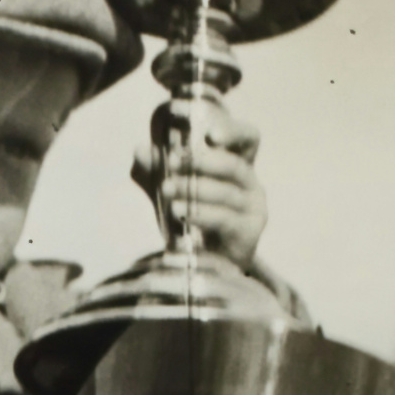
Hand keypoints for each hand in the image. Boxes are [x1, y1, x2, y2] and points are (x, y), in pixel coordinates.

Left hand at [131, 113, 265, 270]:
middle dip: (202, 162)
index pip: (247, 137)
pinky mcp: (249, 231)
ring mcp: (254, 207)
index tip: (208, 134)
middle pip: (234, 165)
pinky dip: (200, 214)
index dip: (232, 131)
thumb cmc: (191, 218)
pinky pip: (225, 218)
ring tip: (166, 190)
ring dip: (194, 189)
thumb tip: (140, 151)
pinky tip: (178, 212)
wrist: (207, 263)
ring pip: (226, 193)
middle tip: (173, 161)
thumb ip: (155, 170)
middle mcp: (250, 182)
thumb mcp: (170, 189)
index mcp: (235, 163)